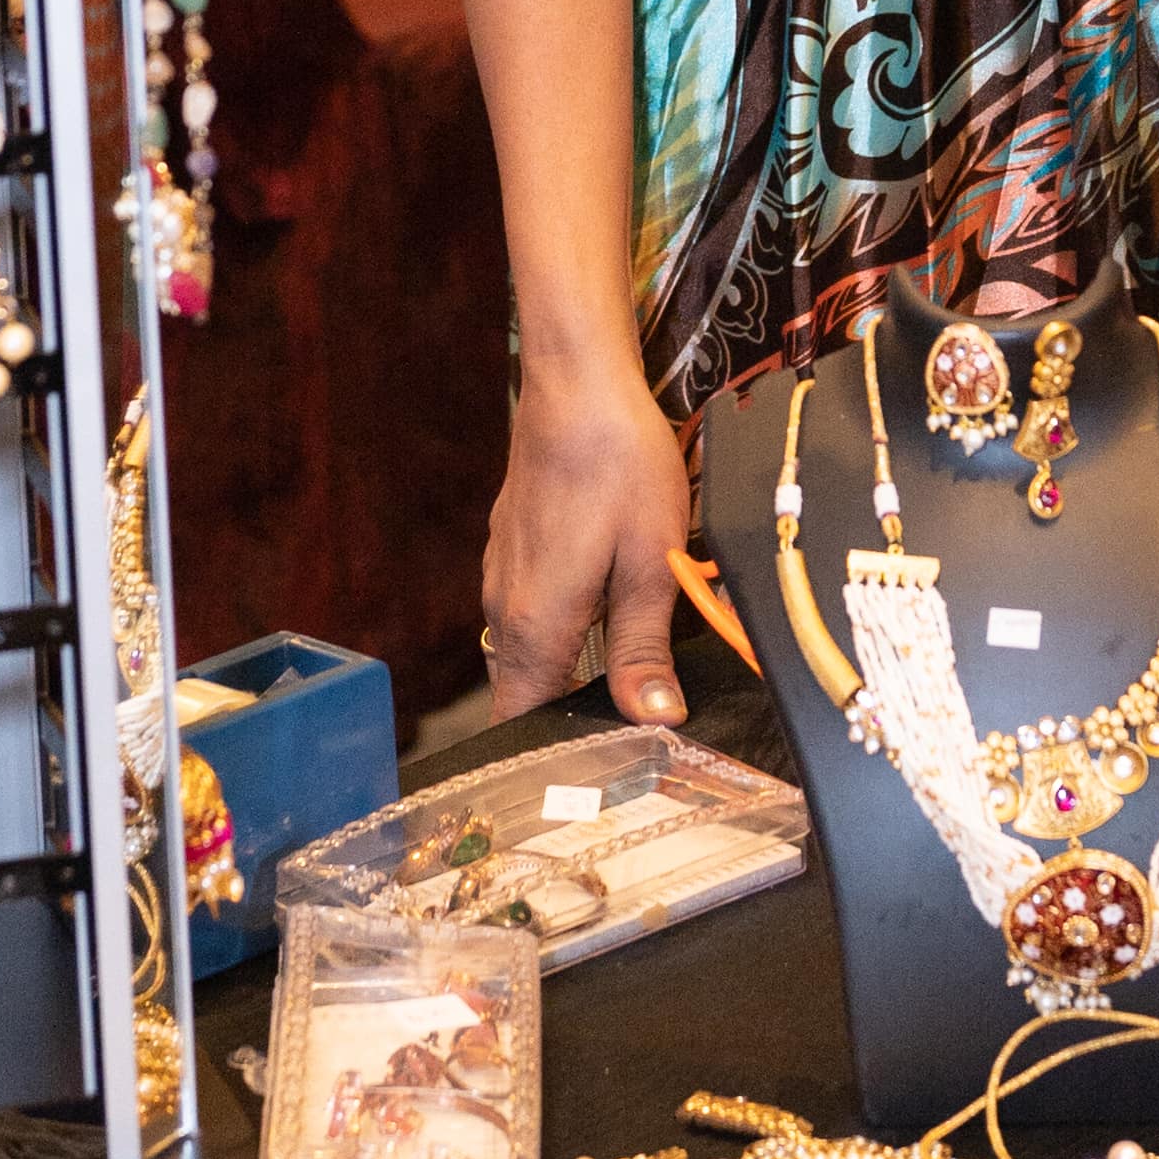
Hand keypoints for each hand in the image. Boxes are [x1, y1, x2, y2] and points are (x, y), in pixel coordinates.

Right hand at [480, 354, 693, 724]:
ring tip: (631, 673)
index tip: (601, 773)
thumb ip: (645, 648)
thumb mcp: (650, 563)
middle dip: (571, 717)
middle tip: (632, 727)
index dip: (557, 756)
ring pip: (530, 649)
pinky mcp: (513, 546)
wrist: (577, 385)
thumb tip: (654, 720)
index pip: (523, 725)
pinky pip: (533, 609)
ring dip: (570, 668)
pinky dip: (564, 626)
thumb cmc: (620, 467)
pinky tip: (610, 605)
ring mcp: (503, 573)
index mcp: (537, 626)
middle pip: (527, 692)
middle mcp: (506, 608)